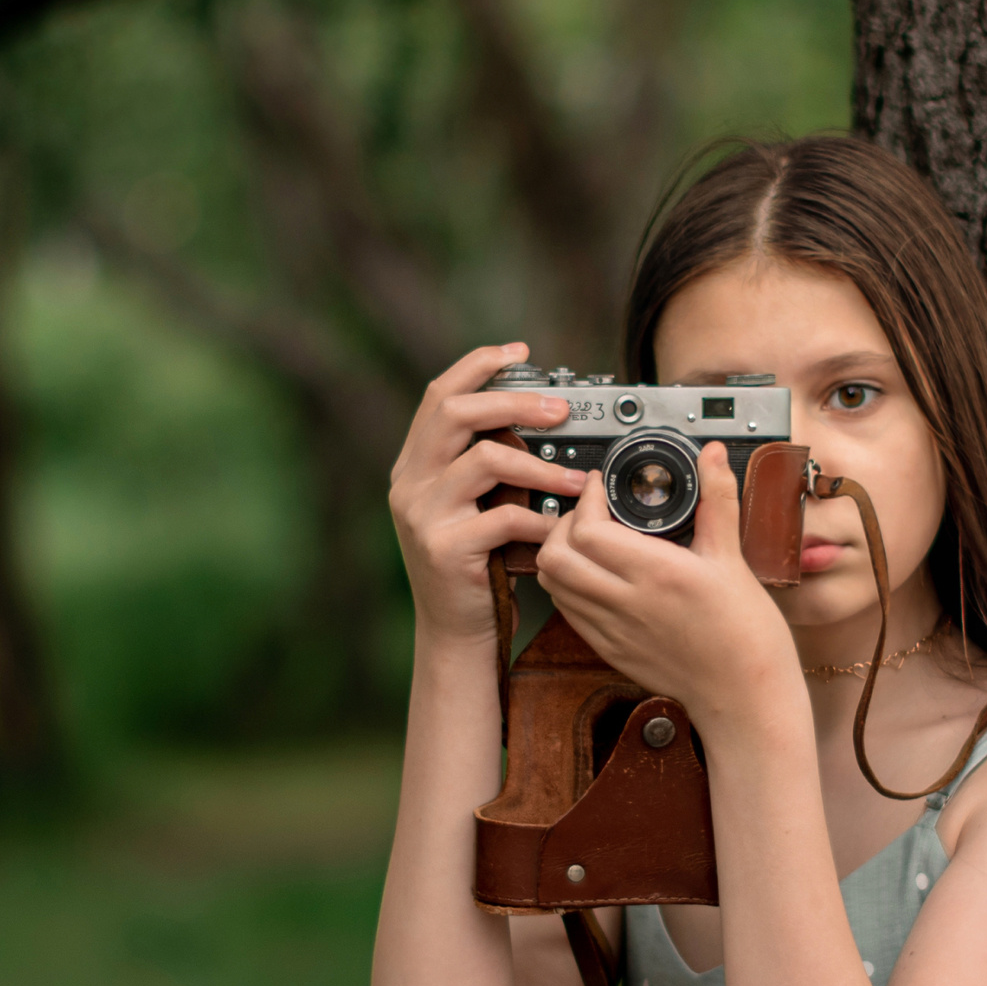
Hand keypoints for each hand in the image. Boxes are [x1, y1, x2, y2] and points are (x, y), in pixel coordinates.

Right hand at [388, 344, 589, 645]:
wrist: (456, 634)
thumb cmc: (476, 567)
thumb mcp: (473, 506)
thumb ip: (486, 465)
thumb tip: (540, 419)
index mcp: (415, 465)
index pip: (439, 395)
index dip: (478, 366)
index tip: (520, 352)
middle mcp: (409, 483)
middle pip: (456, 412)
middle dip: (514, 401)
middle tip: (562, 409)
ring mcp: (421, 515)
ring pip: (483, 459)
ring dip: (540, 465)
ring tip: (577, 480)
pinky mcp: (444, 549)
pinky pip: (501, 517)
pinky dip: (538, 520)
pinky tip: (558, 529)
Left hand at [534, 441, 800, 726]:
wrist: (745, 696)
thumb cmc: (746, 633)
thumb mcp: (733, 559)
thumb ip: (717, 500)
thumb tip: (709, 455)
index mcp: (658, 574)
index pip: (587, 530)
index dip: (587, 500)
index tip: (603, 486)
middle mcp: (627, 603)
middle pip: (554, 557)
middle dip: (562, 524)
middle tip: (590, 513)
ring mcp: (613, 631)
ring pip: (553, 585)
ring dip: (560, 555)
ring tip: (587, 541)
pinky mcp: (609, 651)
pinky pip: (568, 612)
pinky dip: (569, 586)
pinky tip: (594, 576)